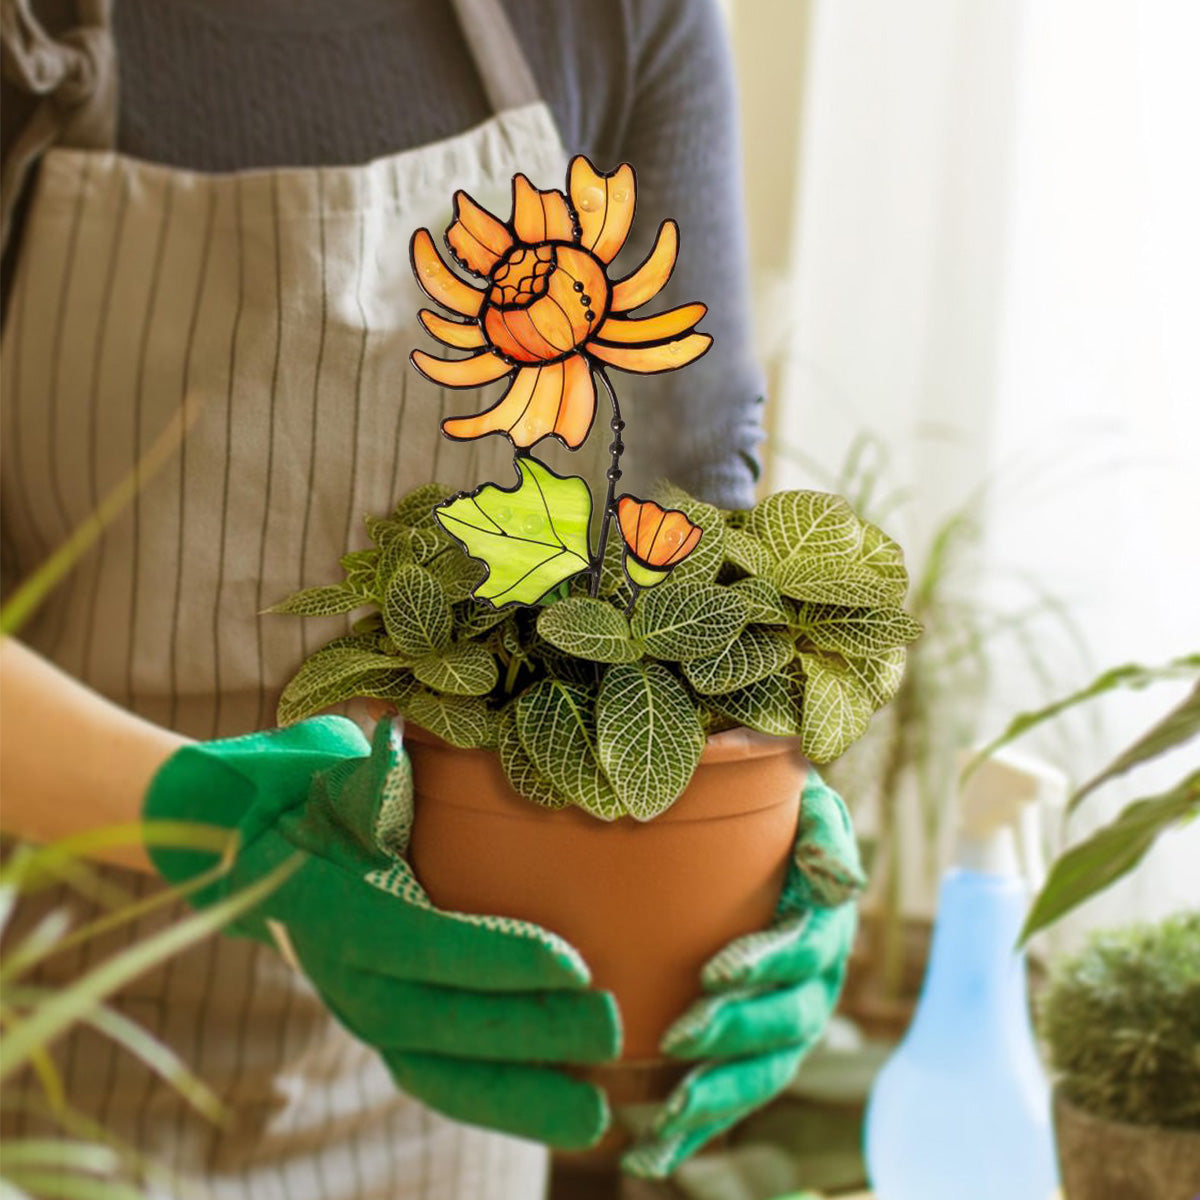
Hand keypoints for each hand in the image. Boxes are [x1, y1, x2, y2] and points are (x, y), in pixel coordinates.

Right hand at [143, 716, 620, 1148]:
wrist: (267, 852)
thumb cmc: (326, 797)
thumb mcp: (343, 775)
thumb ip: (373, 769)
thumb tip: (396, 736)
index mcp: (336, 905)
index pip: (421, 943)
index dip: (495, 959)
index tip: (574, 963)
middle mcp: (345, 974)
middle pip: (439, 1022)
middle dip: (528, 1032)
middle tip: (612, 1026)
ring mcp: (363, 1012)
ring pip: (439, 1073)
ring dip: (519, 1097)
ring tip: (596, 1116)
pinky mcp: (387, 1034)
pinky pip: (441, 1082)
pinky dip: (500, 1104)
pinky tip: (564, 1112)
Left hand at [621, 769, 863, 1177]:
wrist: (768, 858)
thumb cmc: (775, 826)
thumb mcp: (805, 806)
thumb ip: (821, 829)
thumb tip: (839, 880)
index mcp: (823, 928)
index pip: (801, 951)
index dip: (765, 963)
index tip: (714, 972)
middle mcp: (813, 987)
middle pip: (785, 1022)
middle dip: (734, 1033)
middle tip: (677, 1037)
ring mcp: (785, 1028)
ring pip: (761, 1075)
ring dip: (714, 1101)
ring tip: (661, 1128)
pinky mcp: (753, 1056)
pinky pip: (731, 1101)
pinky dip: (693, 1135)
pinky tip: (647, 1160)